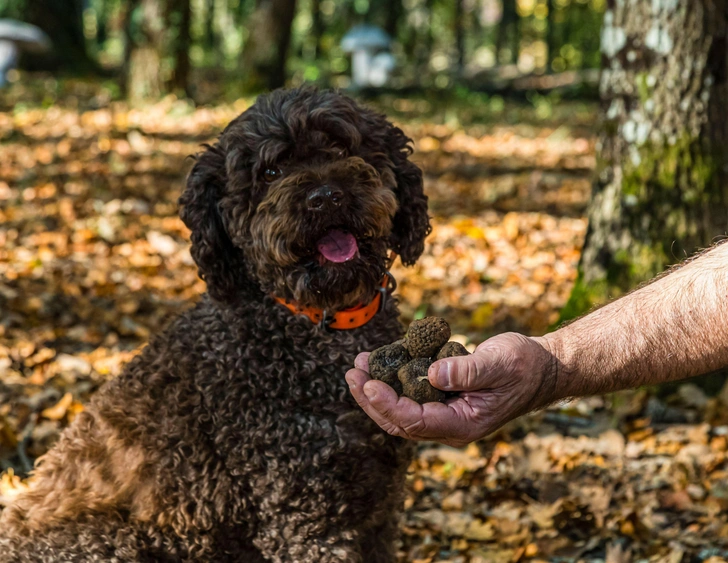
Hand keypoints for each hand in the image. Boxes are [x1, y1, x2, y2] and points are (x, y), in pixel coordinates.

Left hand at [345, 333, 558, 447]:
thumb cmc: (524, 365)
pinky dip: (392, 382)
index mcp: (464, 424)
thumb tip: (432, 374)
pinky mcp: (442, 401)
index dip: (387, 404)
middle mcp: (450, 426)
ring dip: (376, 390)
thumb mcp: (500, 363)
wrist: (542, 368)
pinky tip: (379, 362)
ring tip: (358, 365)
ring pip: (400, 412)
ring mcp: (445, 415)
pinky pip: (410, 397)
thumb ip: (467, 370)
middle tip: (351, 374)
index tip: (367, 384)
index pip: (416, 421)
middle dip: (371, 400)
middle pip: (400, 422)